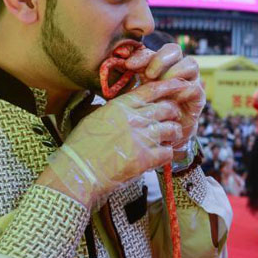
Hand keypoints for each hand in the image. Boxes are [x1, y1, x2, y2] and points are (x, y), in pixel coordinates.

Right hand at [40, 78, 185, 205]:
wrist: (77, 171)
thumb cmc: (81, 147)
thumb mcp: (95, 118)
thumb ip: (115, 110)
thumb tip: (128, 107)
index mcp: (119, 106)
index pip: (151, 90)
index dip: (169, 86)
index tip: (181, 85)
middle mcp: (132, 118)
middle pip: (166, 108)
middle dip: (173, 113)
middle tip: (173, 120)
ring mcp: (140, 138)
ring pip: (171, 128)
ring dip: (174, 134)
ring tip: (171, 139)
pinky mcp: (144, 158)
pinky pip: (168, 152)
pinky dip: (167, 154)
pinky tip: (161, 156)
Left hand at [124, 43, 205, 150]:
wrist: (161, 137)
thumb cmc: (145, 113)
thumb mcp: (134, 96)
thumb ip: (127, 82)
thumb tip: (115, 66)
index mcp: (157, 66)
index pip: (152, 52)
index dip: (141, 55)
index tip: (128, 65)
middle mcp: (175, 69)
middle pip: (174, 50)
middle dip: (161, 59)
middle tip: (149, 74)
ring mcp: (189, 81)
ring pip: (190, 63)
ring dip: (175, 72)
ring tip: (162, 85)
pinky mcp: (198, 97)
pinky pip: (195, 87)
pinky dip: (185, 90)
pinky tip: (173, 98)